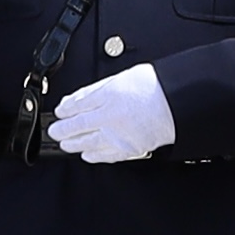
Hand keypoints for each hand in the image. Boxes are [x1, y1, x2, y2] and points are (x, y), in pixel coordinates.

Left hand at [45, 65, 174, 162]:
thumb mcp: (122, 78)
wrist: (179, 105)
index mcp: (108, 95)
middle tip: (54, 131)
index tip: (60, 112)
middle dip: (62, 129)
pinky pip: (106, 155)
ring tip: (65, 144)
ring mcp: (118, 134)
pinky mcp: (129, 148)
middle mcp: (110, 116)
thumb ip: (98, 89)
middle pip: (78, 125)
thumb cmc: (156, 88)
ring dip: (73, 144)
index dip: (65, 109)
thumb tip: (78, 98)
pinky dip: (94, 156)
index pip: (78, 104)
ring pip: (88, 142)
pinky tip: (86, 155)